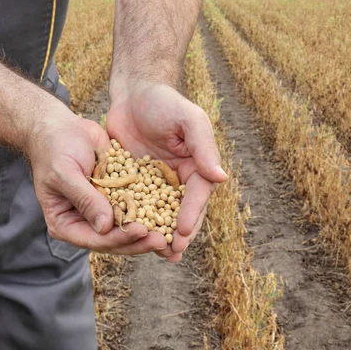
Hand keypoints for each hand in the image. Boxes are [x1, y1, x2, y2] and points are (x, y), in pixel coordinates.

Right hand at [27, 107, 167, 254]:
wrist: (62, 127)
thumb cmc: (55, 148)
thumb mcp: (65, 172)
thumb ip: (85, 199)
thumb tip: (105, 226)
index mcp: (66, 224)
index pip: (95, 239)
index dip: (119, 238)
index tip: (142, 231)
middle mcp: (85, 222)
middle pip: (115, 240)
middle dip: (139, 241)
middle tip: (164, 240)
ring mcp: (102, 211)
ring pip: (128, 227)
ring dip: (149, 230)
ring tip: (171, 232)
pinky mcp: (117, 197)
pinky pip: (135, 208)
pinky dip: (151, 210)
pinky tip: (170, 211)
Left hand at [107, 79, 227, 261]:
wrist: (133, 93)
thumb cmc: (164, 102)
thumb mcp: (189, 120)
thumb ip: (204, 147)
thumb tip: (221, 178)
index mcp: (197, 167)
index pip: (197, 197)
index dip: (191, 216)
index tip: (181, 233)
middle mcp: (179, 180)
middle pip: (182, 212)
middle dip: (178, 234)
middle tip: (171, 253)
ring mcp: (156, 184)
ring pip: (160, 215)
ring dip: (159, 235)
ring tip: (156, 256)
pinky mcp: (134, 184)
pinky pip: (136, 206)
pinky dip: (135, 222)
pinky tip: (129, 238)